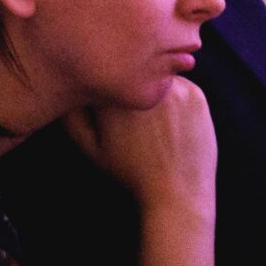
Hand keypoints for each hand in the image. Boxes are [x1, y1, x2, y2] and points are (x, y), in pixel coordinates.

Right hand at [67, 76, 217, 223]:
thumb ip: (73, 118)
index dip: (108, 88)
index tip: (112, 106)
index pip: (107, 74)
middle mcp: (144, 85)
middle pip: (134, 70)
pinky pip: (181, 84)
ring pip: (158, 75)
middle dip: (132, 85)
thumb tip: (68, 91)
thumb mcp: (92, 149)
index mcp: (115, 96)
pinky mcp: (196, 94)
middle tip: (136, 119)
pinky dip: (175, 97)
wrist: (177, 194)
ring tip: (154, 123)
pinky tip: (173, 124)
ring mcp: (174, 87)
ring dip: (154, 87)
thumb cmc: (131, 173)